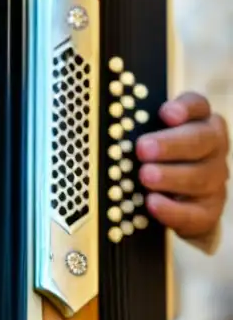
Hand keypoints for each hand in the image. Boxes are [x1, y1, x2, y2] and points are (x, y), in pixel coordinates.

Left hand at [136, 92, 228, 239]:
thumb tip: (105, 124)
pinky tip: (153, 203)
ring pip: (200, 176)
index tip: (166, 113)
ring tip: (145, 176)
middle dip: (171, 144)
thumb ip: (135, 128)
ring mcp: (213, 179)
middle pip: (201, 139)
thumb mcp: (144, 138)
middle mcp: (211, 148)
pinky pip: (196, 212)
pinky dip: (173, 209)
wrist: (171, 202)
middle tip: (143, 148)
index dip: (185, 108)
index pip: (198, 106)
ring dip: (171, 176)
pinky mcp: (209, 209)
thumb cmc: (154, 159)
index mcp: (197, 122)